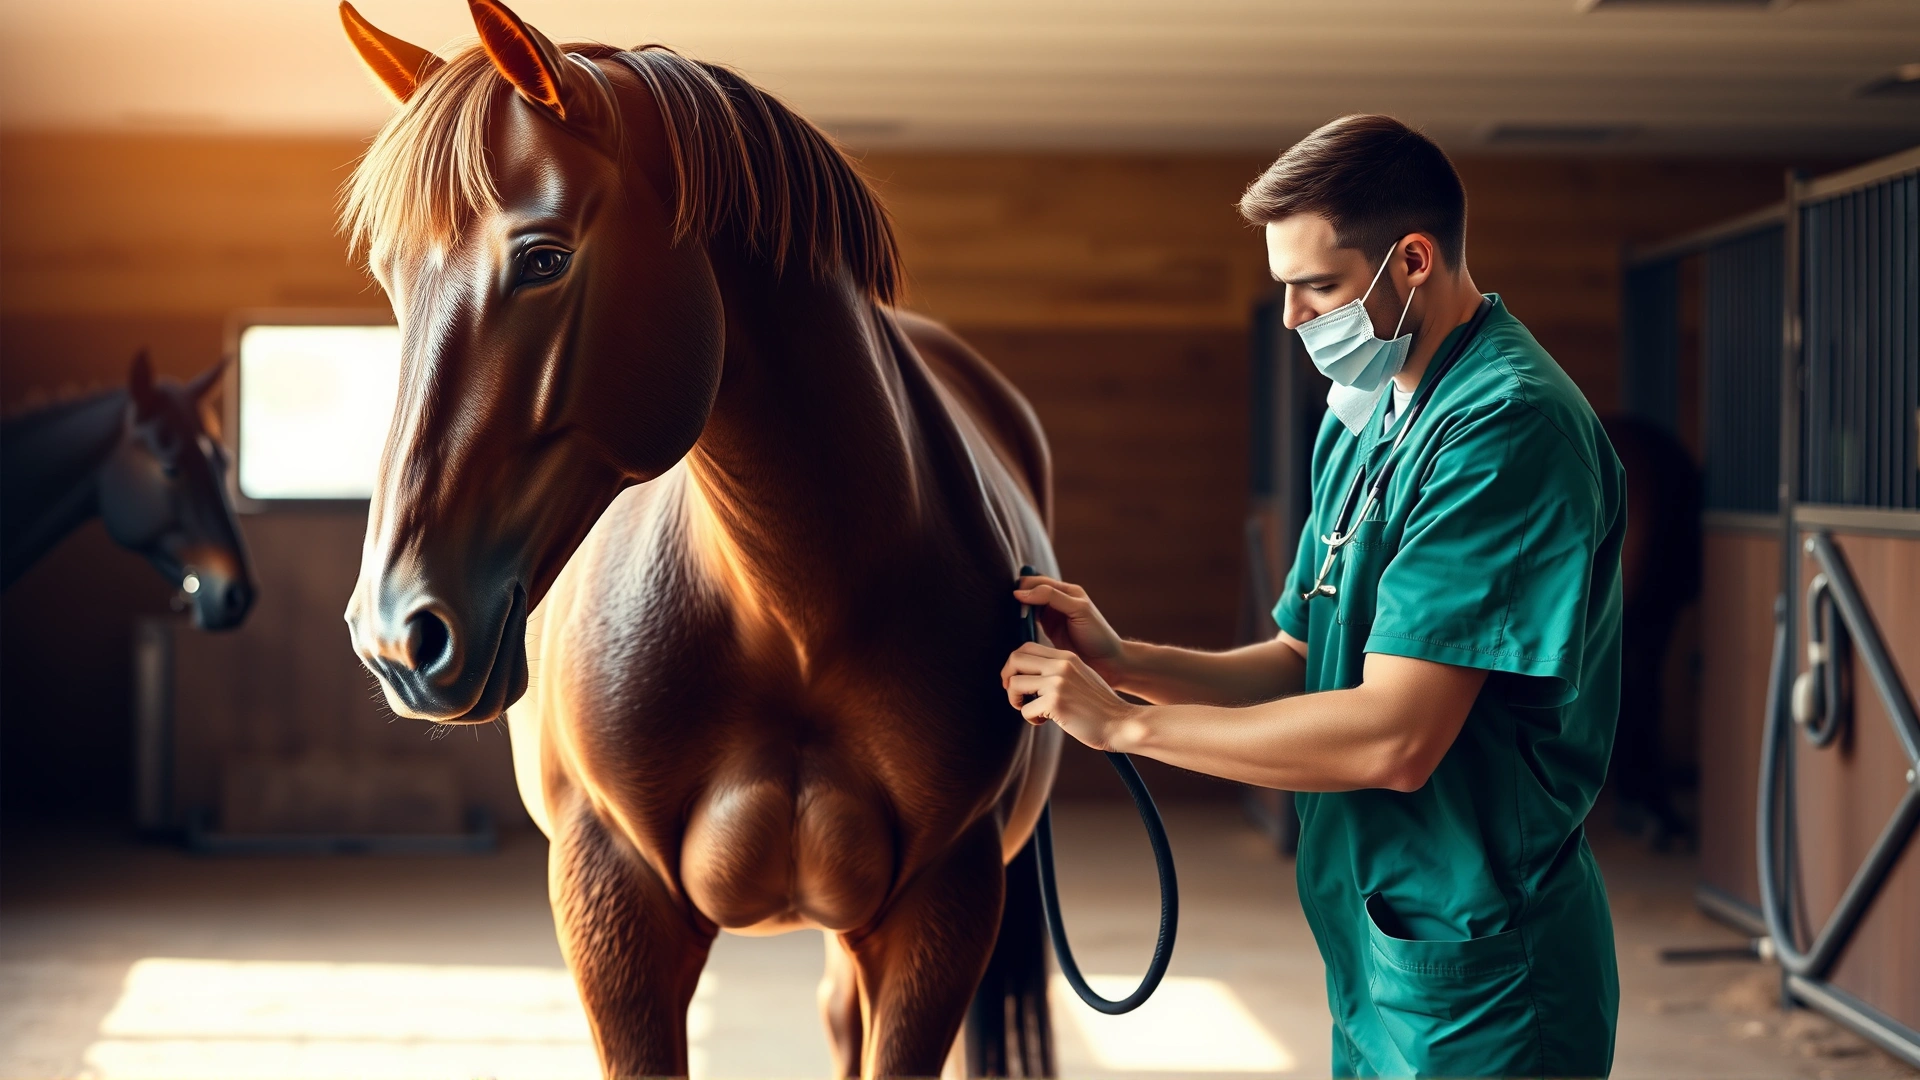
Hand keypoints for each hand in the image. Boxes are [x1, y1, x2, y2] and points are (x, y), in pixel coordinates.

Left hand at [1001, 642, 1141, 751]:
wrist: (1121, 723)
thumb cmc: (1099, 706)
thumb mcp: (1080, 677)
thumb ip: (1059, 671)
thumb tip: (1029, 674)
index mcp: (1066, 657)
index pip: (1026, 648)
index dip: (1014, 665)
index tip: (1017, 681)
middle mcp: (1061, 665)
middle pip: (1015, 659)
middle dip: (1007, 678)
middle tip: (1016, 696)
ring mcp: (1058, 682)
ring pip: (1015, 684)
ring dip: (1016, 701)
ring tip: (1033, 711)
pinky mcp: (1056, 702)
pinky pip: (1025, 710)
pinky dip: (1031, 719)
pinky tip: (1046, 721)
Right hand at [1013, 575, 1127, 684]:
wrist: (1108, 662)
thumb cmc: (1097, 635)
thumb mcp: (1077, 610)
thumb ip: (1052, 597)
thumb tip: (1022, 593)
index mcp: (1067, 591)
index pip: (1039, 581)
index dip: (1026, 587)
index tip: (1015, 598)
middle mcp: (1058, 600)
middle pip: (1031, 592)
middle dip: (1020, 598)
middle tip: (1013, 611)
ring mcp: (1053, 615)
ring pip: (1029, 606)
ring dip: (1020, 611)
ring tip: (1014, 620)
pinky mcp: (1049, 630)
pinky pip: (1031, 622)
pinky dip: (1023, 623)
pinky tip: (1018, 629)